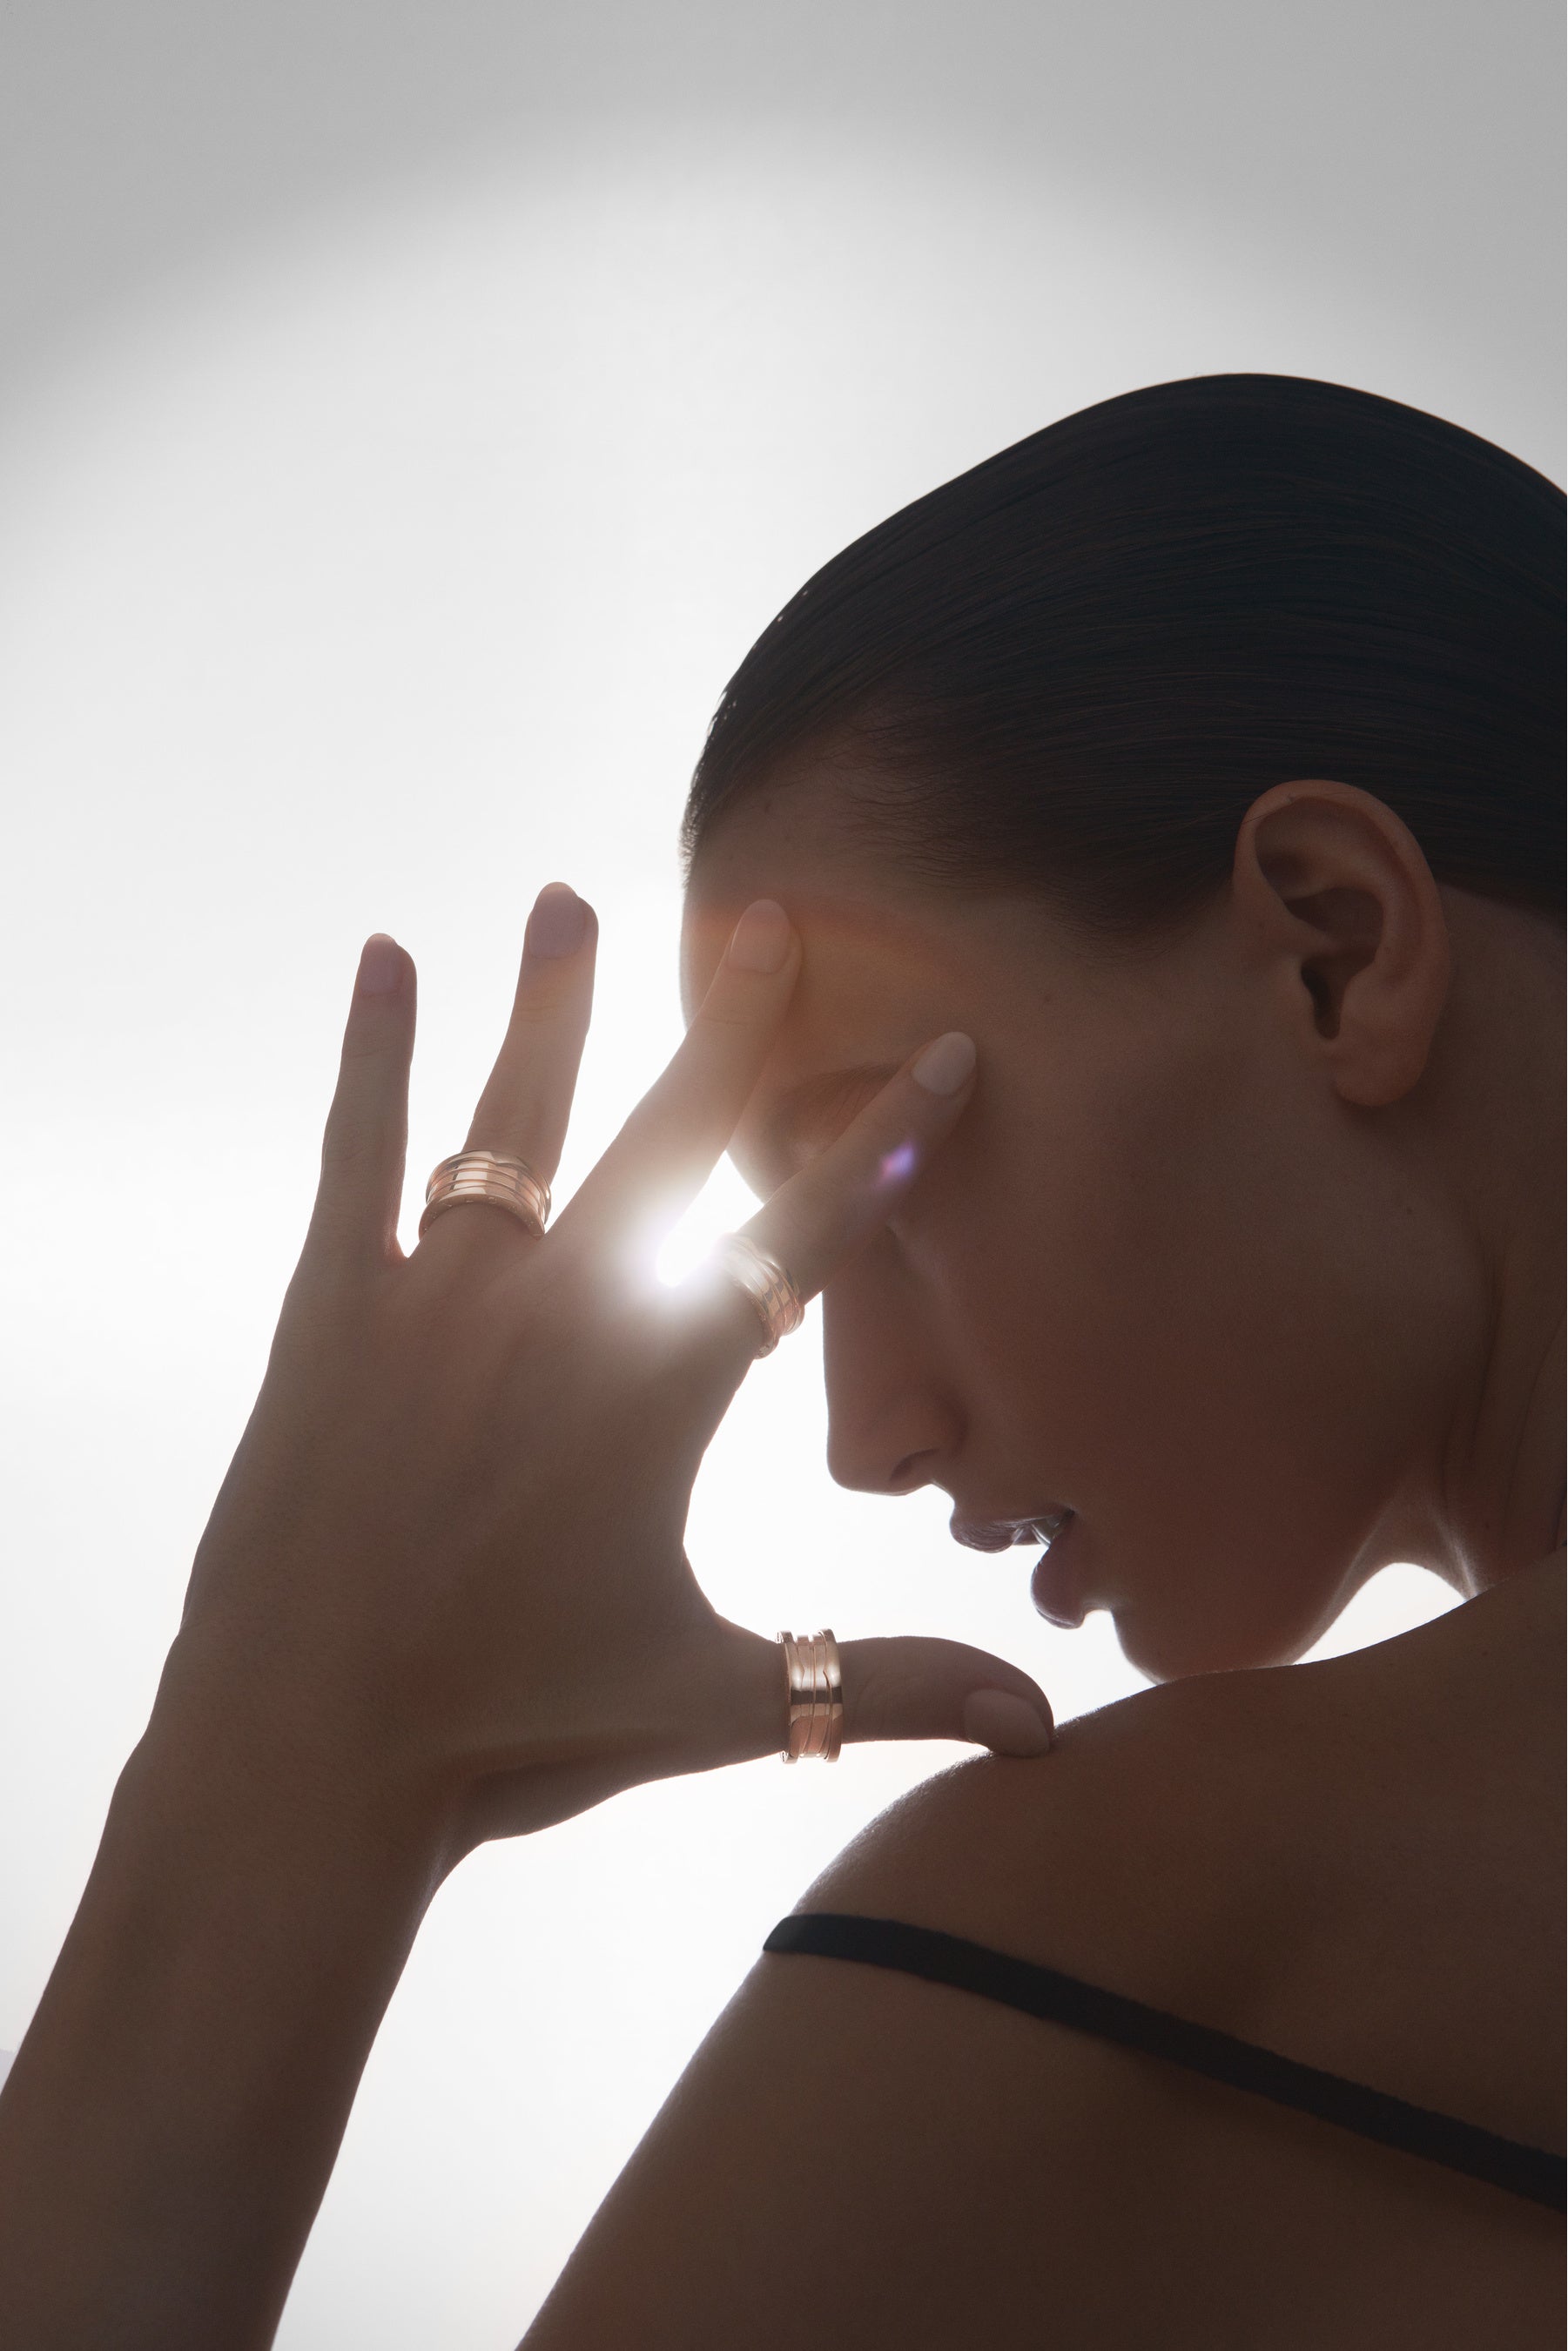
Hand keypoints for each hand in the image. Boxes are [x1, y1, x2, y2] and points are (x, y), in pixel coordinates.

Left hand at [166, 887, 1053, 1856]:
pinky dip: (371, 1057)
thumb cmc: (516, 1730)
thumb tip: (1047, 1726)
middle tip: (765, 916)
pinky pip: (358, 1156)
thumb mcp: (716, 1703)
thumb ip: (885, 1685)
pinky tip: (384, 960)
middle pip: (665, 1139)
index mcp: (658, 1393)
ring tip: (567, 896)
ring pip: (510, 1120)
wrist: (308, 1754)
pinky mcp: (335, 1316)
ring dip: (548, 1005)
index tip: (946, 1053)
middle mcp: (557, 1318)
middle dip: (729, 1027)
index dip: (885, 1141)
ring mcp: (437, 1304)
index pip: (803, 1237)